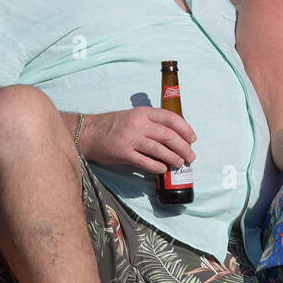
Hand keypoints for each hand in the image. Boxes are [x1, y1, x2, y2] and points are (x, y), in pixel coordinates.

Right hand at [79, 107, 195, 175]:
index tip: (193, 139)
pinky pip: (145, 162)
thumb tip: (174, 138)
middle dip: (184, 147)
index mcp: (143, 113)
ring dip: (174, 158)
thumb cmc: (113, 125)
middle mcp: (138, 124)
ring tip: (180, 164)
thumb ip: (151, 123)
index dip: (185, 129)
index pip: (171, 118)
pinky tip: (163, 170)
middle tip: (191, 156)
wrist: (89, 132)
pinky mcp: (123, 154)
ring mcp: (130, 139)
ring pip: (160, 149)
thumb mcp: (134, 117)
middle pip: (169, 136)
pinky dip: (157, 167)